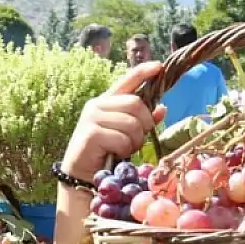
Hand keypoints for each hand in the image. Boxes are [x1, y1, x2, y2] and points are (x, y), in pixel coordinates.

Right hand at [58, 62, 165, 184]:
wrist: (81, 176)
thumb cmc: (105, 154)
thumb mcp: (127, 134)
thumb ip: (141, 120)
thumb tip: (163, 108)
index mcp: (106, 101)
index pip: (128, 80)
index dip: (144, 72)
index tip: (159, 66)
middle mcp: (97, 105)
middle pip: (136, 104)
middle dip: (144, 125)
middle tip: (136, 140)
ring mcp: (92, 118)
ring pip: (132, 123)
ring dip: (134, 141)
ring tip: (124, 149)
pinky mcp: (91, 133)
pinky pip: (122, 139)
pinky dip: (124, 150)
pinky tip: (114, 155)